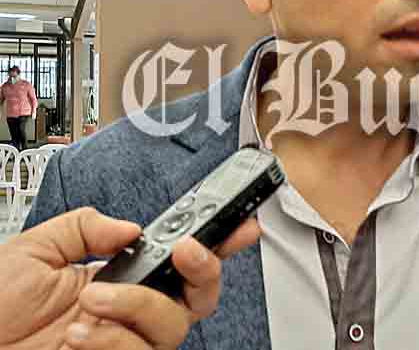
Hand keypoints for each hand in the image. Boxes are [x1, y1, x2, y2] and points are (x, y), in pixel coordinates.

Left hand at [0, 207, 260, 348]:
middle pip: (199, 296)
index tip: (240, 225)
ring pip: (172, 325)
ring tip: (92, 301)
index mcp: (117, 278)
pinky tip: (79, 335)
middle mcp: (129, 312)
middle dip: (204, 268)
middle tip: (185, 252)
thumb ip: (84, 228)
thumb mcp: (33, 252)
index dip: (216, 243)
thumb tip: (131, 227)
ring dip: (135, 306)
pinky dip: (110, 340)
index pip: (178, 260)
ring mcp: (125, 343)